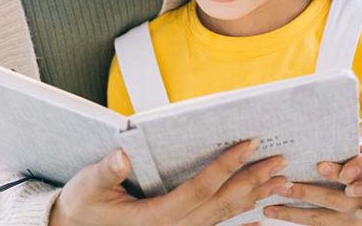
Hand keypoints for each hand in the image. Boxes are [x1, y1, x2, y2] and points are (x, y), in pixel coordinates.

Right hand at [50, 139, 288, 225]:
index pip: (199, 188)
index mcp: (153, 218)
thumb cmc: (81, 207)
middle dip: (252, 181)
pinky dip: (239, 221)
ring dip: (253, 198)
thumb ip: (106, 173)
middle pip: (220, 204)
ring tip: (280, 183)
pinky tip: (258, 218)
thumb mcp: (87, 187)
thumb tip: (122, 156)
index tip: (249, 144)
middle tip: (279, 162)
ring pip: (223, 216)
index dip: (226, 166)